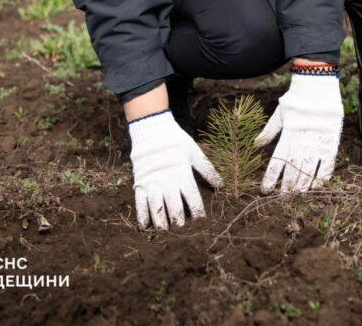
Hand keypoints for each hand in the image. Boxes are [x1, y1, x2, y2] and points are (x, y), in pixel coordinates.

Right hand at [128, 110, 222, 229]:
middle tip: (182, 229)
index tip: (201, 222)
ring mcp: (152, 183)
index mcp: (183, 174)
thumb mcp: (194, 152)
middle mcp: (168, 181)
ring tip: (166, 231)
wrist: (152, 129)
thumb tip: (221, 185)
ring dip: (162, 222)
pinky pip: (140, 203)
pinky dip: (142, 216)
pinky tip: (146, 226)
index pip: (193, 199)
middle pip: (175, 208)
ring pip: (157, 209)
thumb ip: (207, 169)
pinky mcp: (140, 183)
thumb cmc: (175, 141)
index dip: (198, 213)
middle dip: (180, 222)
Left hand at [253, 73, 343, 193]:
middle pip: (293, 171)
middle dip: (286, 187)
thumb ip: (269, 131)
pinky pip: (327, 164)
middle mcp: (302, 141)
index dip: (270, 178)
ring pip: (309, 171)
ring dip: (302, 185)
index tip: (264, 190)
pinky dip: (322, 177)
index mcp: (287, 135)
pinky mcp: (331, 141)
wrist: (317, 84)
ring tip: (296, 195)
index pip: (277, 162)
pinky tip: (316, 186)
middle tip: (281, 198)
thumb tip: (256, 145)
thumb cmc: (296, 99)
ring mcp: (318, 142)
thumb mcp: (279, 114)